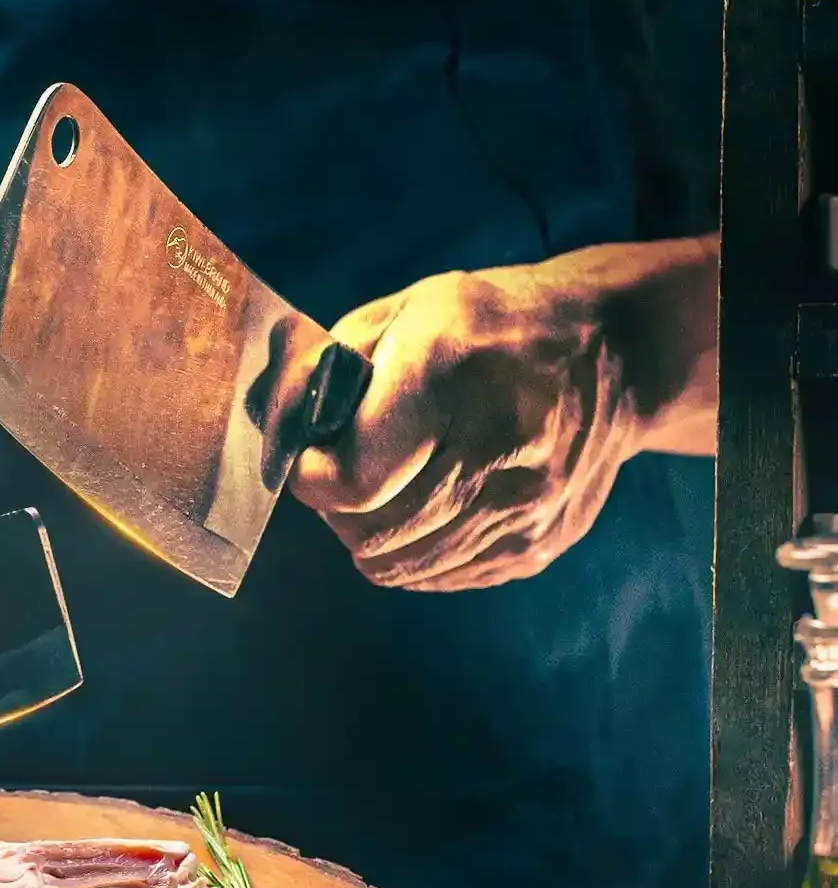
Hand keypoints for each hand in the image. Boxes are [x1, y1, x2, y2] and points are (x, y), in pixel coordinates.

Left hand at [287, 242, 716, 593]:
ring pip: (400, 565)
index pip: (355, 477)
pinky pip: (440, 577)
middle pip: (371, 530)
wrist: (617, 356)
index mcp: (457, 368)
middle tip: (342, 468)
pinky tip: (423, 504)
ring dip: (368, 533)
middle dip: (335, 507)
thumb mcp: (406, 310)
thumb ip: (326, 366)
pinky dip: (411, 552)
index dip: (312, 476)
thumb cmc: (492, 325)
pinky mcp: (539, 546)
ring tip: (382, 484)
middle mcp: (503, 445)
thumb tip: (270, 425)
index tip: (309, 454)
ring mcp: (530, 507)